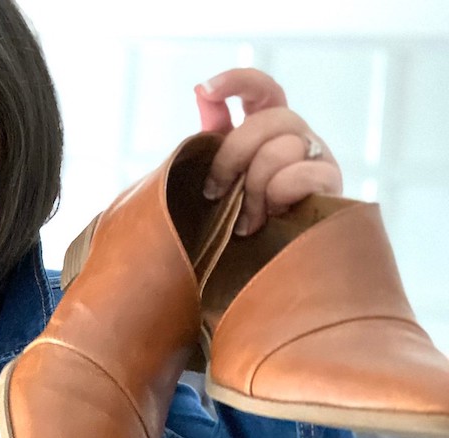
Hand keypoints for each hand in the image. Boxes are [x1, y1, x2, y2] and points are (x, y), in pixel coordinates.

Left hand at [194, 68, 341, 235]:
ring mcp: (319, 157)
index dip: (236, 81)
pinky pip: (300, 174)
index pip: (262, 88)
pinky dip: (278, 196)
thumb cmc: (246, 215)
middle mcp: (298, 135)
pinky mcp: (331, 184)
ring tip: (248, 220)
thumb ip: (215, 132)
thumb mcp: (225, 170)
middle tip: (216, 192)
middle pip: (270, 118)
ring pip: (281, 149)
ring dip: (254, 190)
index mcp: (270, 128)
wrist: (274, 262)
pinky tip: (273, 217)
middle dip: (233, 156)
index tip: (205, 90)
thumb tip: (200, 90)